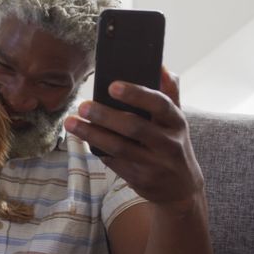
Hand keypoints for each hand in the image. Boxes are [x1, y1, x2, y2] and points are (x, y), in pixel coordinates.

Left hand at [65, 67, 203, 211]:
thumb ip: (169, 91)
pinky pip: (115, 163)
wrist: (182, 188)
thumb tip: (159, 65)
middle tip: (83, 105)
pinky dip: (98, 150)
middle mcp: (168, 143)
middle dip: (105, 116)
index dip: (136, 94)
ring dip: (92, 134)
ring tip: (71, 122)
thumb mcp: (176, 119)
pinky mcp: (140, 180)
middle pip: (134, 127)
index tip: (112, 86)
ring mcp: (154, 164)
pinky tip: (83, 139)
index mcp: (177, 122)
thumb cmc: (173, 143)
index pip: (159, 104)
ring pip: (119, 147)